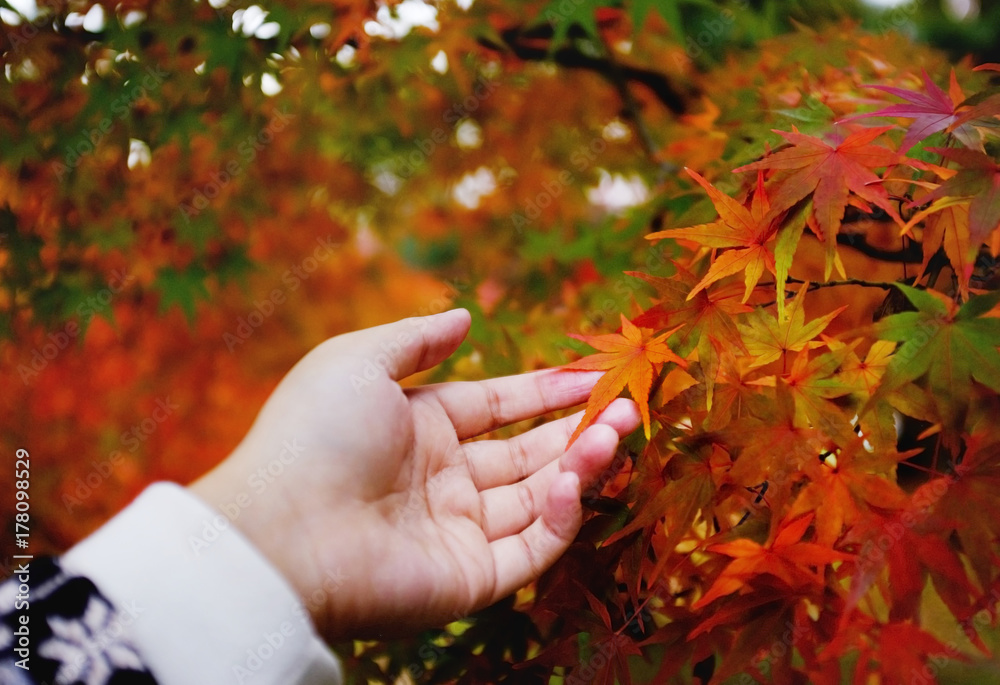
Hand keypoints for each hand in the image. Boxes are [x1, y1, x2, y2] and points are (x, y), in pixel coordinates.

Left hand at [189, 309, 639, 641]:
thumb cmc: (315, 435)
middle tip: (628, 405)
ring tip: (619, 430)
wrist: (282, 531)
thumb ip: (417, 339)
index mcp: (418, 429)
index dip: (543, 390)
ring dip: (582, 464)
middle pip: (526, 453)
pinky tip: (575, 477)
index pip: (496, 407)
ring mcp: (458, 530)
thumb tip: (465, 318)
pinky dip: (561, 516)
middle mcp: (443, 479)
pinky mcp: (469, 577)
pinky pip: (531, 547)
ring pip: (539, 498)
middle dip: (578, 428)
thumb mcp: (359, 361)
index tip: (591, 375)